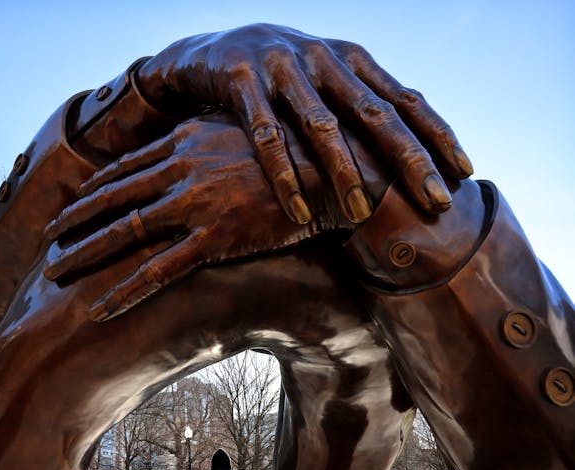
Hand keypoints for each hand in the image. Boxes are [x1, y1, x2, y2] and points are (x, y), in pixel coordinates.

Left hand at [43, 113, 349, 320]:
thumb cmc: (290, 147)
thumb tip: (180, 139)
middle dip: (72, 220)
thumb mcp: (239, 125)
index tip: (71, 204)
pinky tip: (99, 308)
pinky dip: (125, 291)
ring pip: (124, 233)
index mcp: (184, 140)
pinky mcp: (214, 239)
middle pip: (111, 198)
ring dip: (84, 253)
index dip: (92, 189)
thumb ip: (202, 134)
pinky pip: (158, 271)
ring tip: (54, 271)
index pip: (123, 168)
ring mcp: (195, 204)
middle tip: (45, 238)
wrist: (332, 167)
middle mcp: (181, 169)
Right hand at [137, 24, 471, 222]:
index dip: (437, 134)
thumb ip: (359, 103)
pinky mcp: (241, 81)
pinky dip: (283, 175)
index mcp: (350, 59)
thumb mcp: (323, 79)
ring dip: (344, 171)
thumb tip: (411, 151)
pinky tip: (298, 210)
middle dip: (409, 159)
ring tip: (361, 214)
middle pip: (374, 113)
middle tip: (436, 201)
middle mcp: (323, 59)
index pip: (404, 98)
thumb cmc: (278, 76)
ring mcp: (282, 68)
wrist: (208, 51)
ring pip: (321, 126)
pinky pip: (267, 135)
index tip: (465, 172)